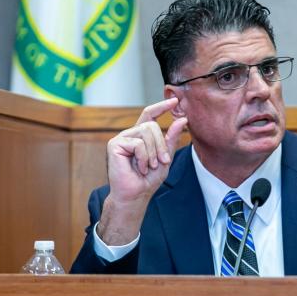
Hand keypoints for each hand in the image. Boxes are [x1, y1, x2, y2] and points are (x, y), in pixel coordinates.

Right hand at [97, 98, 186, 244]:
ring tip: (149, 167)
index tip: (174, 101)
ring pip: (145, 132)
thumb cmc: (148, 179)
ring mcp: (121, 138)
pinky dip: (143, 158)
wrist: (135, 195)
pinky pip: (138, 144)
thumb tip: (182, 119)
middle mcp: (130, 134)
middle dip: (161, 143)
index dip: (161, 106)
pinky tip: (139, 168)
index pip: (150, 115)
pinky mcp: (114, 145)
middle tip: (162, 161)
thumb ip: (172, 139)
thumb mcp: (165, 157)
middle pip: (151, 125)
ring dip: (153, 152)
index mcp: (141, 136)